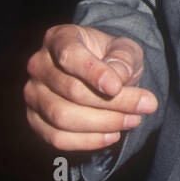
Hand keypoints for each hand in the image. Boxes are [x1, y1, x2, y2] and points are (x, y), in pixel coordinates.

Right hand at [24, 24, 157, 152]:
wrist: (99, 72)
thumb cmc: (111, 57)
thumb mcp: (125, 49)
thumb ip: (123, 59)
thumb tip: (117, 80)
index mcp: (58, 39)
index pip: (69, 56)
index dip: (93, 73)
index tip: (118, 87)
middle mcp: (39, 65)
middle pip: (72, 91)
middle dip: (113, 103)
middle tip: (146, 106)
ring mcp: (33, 94)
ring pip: (63, 117)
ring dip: (103, 123)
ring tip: (133, 120)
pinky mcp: (35, 120)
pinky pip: (57, 138)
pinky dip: (88, 141)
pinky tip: (113, 135)